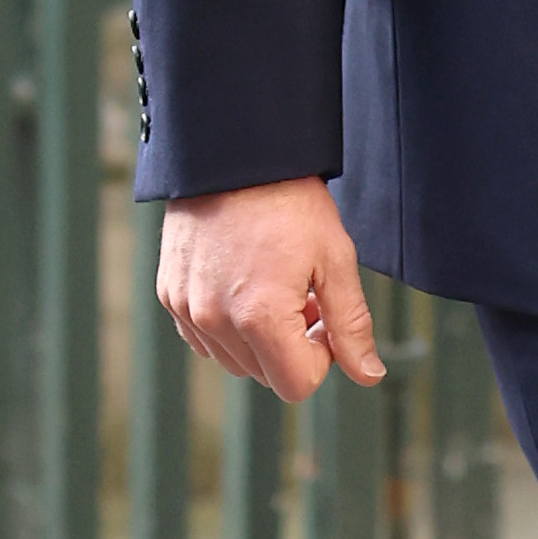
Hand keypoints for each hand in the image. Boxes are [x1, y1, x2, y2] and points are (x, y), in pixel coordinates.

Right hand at [158, 177, 386, 402]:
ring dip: (259, 339)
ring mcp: (186, 308)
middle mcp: (214, 319)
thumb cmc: (289, 200)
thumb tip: (368, 375)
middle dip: (291, 346)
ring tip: (274, 286)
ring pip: (234, 361)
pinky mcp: (169, 294)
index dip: (322, 358)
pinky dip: (228, 325)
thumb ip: (352, 325)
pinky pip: (204, 338)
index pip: (297, 385)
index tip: (324, 317)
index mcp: (259, 316)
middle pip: (266, 376)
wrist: (234, 153)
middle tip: (303, 295)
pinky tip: (243, 284)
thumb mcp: (335, 259)